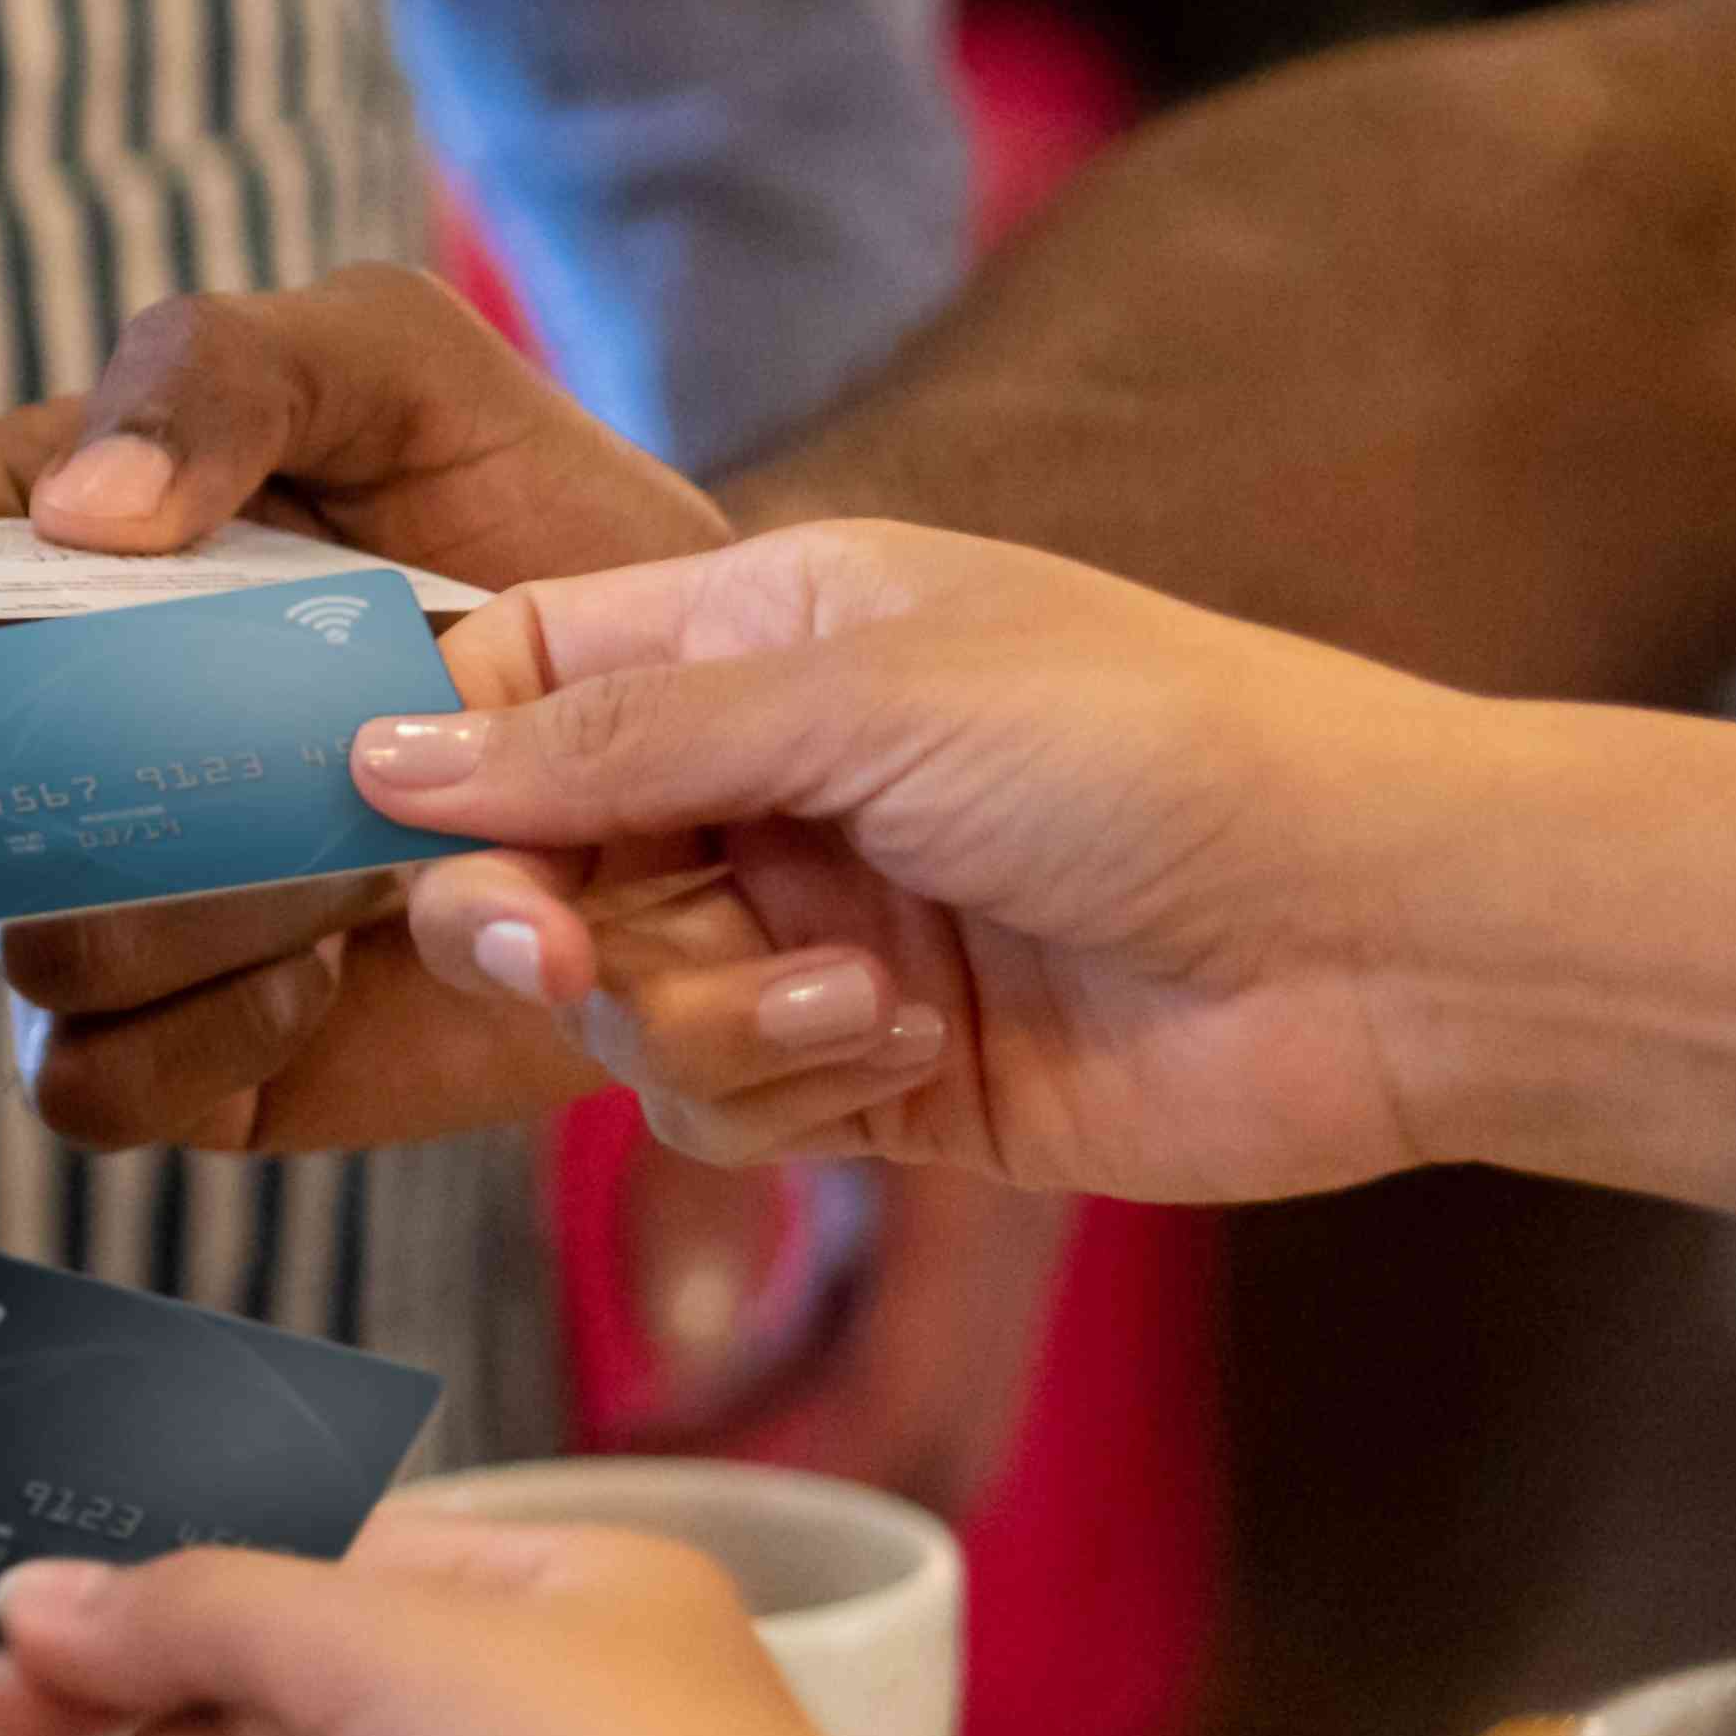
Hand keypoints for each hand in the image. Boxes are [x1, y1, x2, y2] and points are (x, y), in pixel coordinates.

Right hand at [0, 270, 719, 1154]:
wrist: (699, 708)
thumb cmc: (526, 503)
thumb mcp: (393, 366)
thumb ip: (223, 372)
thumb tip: (77, 515)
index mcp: (47, 555)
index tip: (3, 616)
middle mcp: (48, 742)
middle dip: (92, 782)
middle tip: (250, 752)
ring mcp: (118, 901)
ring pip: (30, 949)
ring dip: (187, 915)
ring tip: (347, 862)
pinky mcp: (201, 1049)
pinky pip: (97, 1090)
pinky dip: (202, 1040)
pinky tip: (330, 968)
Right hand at [351, 519, 1735, 1237]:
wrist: (1394, 944)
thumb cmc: (1159, 750)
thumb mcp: (866, 695)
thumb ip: (612, 738)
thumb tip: (380, 758)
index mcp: (758, 634)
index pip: (508, 674)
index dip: (411, 743)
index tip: (342, 813)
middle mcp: (762, 778)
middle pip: (522, 859)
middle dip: (528, 915)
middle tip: (550, 951)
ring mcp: (806, 927)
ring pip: (609, 1001)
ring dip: (705, 1012)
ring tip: (851, 998)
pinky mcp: (861, 1073)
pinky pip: (713, 1101)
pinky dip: (782, 1084)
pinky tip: (904, 1049)